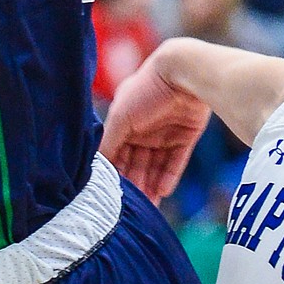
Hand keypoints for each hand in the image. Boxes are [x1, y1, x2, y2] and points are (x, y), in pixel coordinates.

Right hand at [100, 50, 210, 202]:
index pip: (116, 152)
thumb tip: (98, 167)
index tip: (110, 193)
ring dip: (150, 184)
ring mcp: (165, 133)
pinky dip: (168, 176)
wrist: (184, 75)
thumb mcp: (120, 118)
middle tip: (130, 208)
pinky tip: (162, 191)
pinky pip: (175, 161)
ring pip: (155, 165)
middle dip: (133, 183)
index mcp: (123, 121)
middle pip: (136, 162)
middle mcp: (143, 128)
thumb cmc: (146, 91)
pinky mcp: (185, 136)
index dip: (115, 172)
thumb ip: (108, 143)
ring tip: (148, 206)